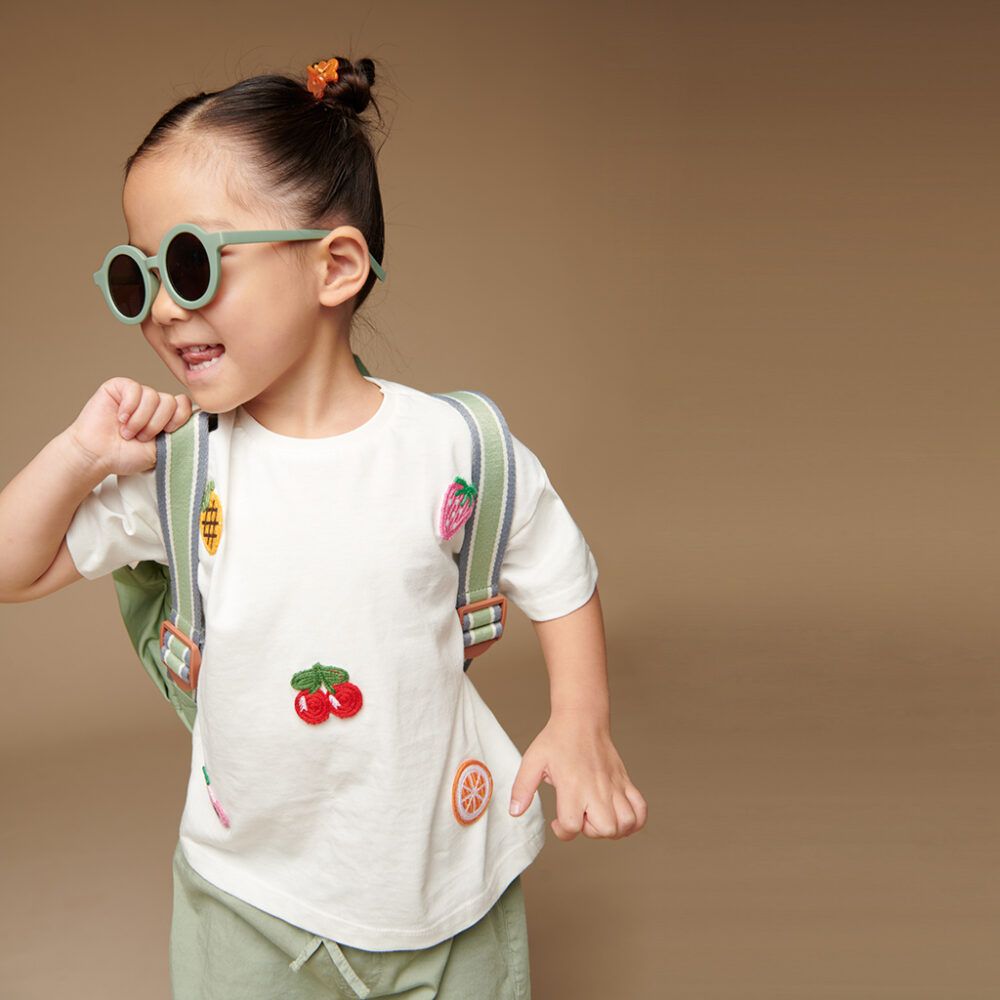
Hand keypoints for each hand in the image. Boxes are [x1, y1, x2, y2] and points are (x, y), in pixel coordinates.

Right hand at [68, 377, 192, 477]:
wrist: (97, 456)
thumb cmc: (124, 456)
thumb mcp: (161, 449)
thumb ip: (179, 434)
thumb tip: (199, 420)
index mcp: (165, 417)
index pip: (184, 404)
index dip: (180, 417)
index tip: (167, 432)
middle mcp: (153, 404)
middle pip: (170, 401)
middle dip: (157, 423)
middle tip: (141, 437)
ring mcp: (136, 394)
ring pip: (153, 396)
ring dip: (140, 419)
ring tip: (128, 432)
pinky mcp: (119, 387)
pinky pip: (134, 388)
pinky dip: (129, 406)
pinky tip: (120, 418)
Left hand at [509, 716, 646, 840]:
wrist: (582, 718)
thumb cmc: (557, 739)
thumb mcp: (532, 760)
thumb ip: (522, 788)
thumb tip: (515, 812)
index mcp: (572, 784)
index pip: (572, 825)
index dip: (563, 831)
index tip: (558, 821)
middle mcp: (596, 788)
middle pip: (605, 829)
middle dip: (591, 832)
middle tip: (580, 816)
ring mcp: (614, 786)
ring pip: (626, 823)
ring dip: (613, 829)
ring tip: (598, 818)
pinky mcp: (625, 782)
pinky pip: (641, 810)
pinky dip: (635, 822)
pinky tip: (620, 819)